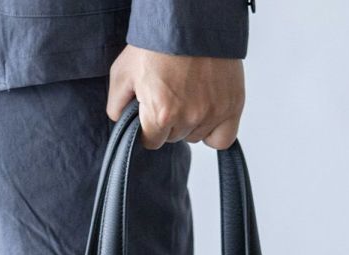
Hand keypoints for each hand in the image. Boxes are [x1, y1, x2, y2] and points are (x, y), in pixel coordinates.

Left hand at [107, 44, 243, 150]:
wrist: (191, 18)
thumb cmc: (158, 42)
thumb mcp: (123, 71)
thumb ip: (117, 104)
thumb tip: (120, 121)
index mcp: (161, 114)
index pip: (152, 142)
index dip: (149, 127)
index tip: (151, 111)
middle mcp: (188, 118)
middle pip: (175, 138)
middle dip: (170, 123)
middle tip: (171, 94)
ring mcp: (212, 113)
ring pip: (196, 136)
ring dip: (191, 123)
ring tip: (188, 94)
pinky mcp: (232, 106)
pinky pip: (222, 138)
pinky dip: (214, 132)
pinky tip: (207, 115)